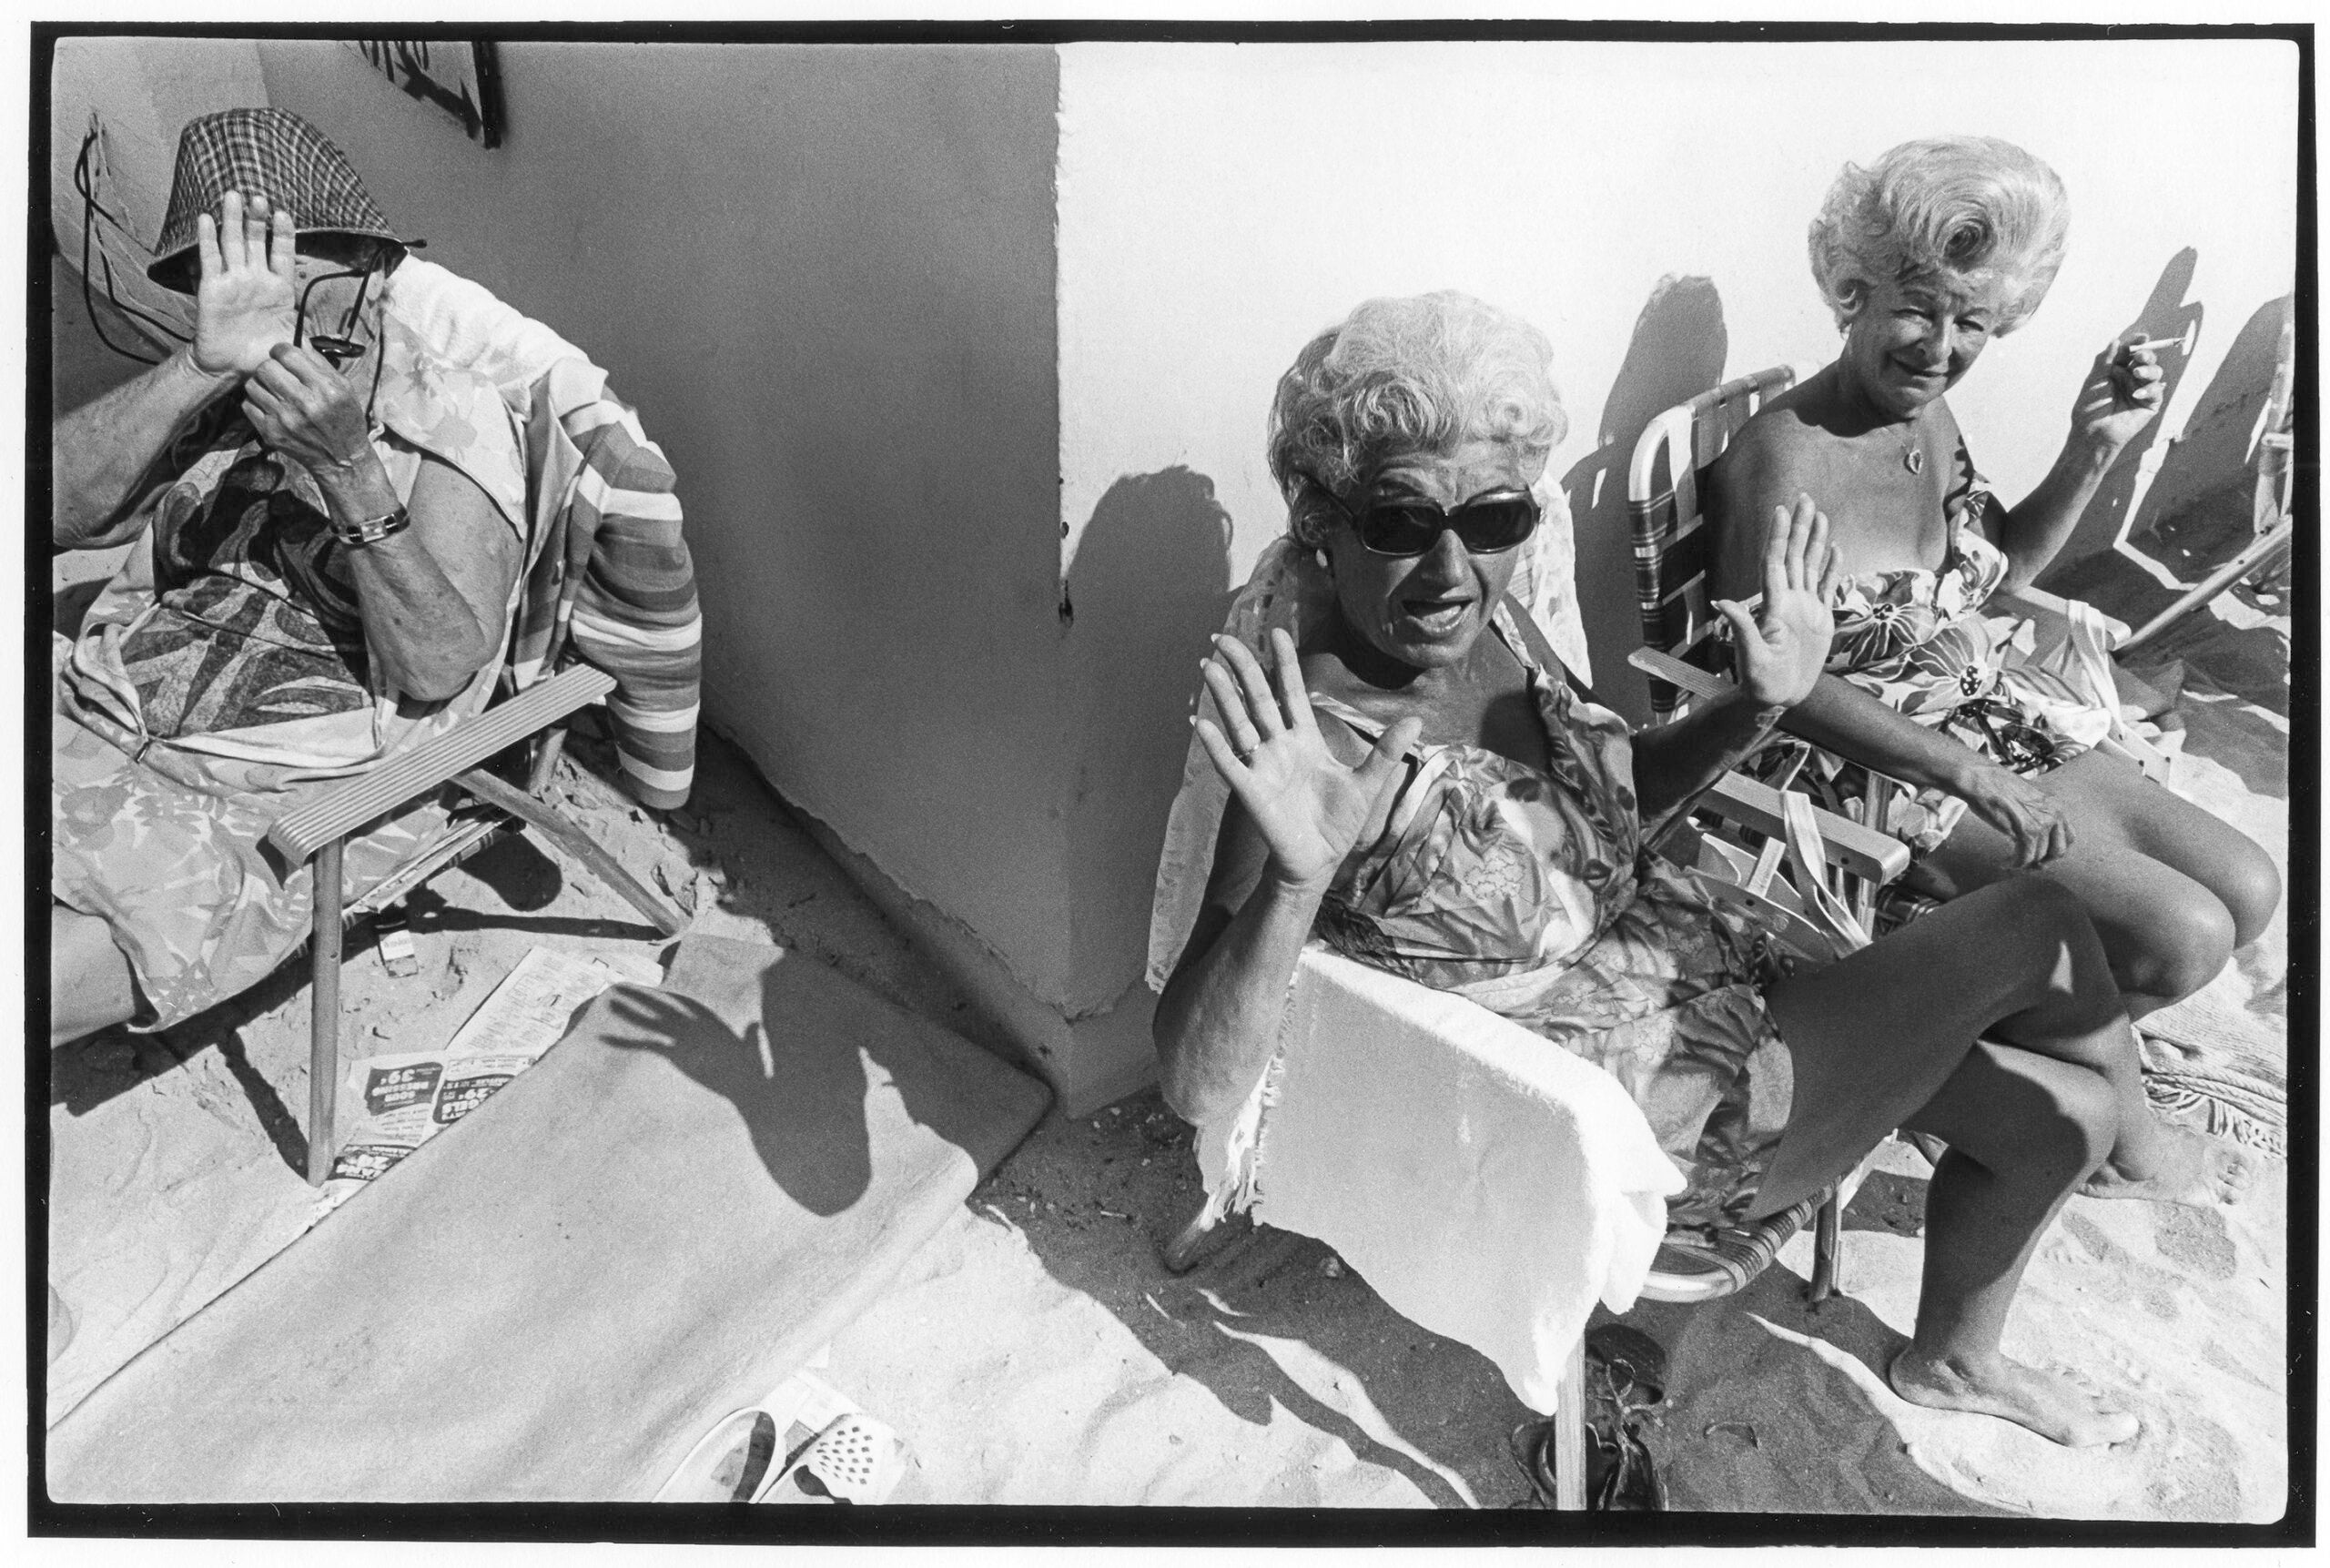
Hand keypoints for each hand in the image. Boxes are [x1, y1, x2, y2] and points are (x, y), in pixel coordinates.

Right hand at [191, 191, 297, 377]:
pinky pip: (209, 260)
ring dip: (233, 219)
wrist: (232, 369)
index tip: (284, 214)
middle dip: (257, 219)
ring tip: (234, 195)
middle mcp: (255, 280)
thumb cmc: (263, 355)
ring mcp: (233, 282)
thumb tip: (341, 341)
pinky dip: (206, 240)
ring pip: (232, 243)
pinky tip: (205, 219)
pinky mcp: (211, 289)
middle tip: (258, 197)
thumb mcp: (295, 345)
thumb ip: (313, 336)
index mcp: (279, 290)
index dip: (283, 234)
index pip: (282, 254)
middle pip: (256, 242)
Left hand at [242, 342, 378, 476]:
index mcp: (325, 389)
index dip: (282, 351)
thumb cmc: (345, 419)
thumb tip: (297, 341)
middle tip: (279, 374)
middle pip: (266, 368)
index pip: (287, 354)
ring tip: (274, 390)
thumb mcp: (344, 388)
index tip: (285, 356)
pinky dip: (257, 402)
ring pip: (253, 385)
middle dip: (271, 366)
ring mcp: (285, 420)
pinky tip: (271, 405)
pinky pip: (248, 405)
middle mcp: (305, 404)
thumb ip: (320, 363)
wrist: (341, 459)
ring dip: (262, 384)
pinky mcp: (271, 433)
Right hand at [1195, 628, 1421, 892]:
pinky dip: (1215, 745)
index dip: (1285, 663)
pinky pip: (1230, 764)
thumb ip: (1385, 750)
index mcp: (1306, 739)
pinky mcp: (1252, 792)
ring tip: (1207, 666)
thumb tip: (1417, 719)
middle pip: (1258, 698)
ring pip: (1239, 723)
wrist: (1320, 862)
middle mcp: (1279, 747)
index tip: (1277, 631)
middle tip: (1224, 637)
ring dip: (1223, 696)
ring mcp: (1263, 767)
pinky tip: (1201, 724)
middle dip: (1243, 668)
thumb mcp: (1368, 783)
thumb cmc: (1338, 823)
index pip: (1291, 692)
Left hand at [1718, 494, 1839, 709]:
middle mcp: (1789, 600)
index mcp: (1774, 604)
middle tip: (1804, 497)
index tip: (1780, 510)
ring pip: (1810, 565)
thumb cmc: (1760, 680)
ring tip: (1820, 514)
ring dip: (1815, 540)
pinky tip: (1834, 548)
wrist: (1777, 696)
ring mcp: (1804, 608)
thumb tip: (1720, 602)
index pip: (1775, 561)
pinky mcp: (1819, 619)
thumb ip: (1742, 627)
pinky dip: (1830, 567)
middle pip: (1794, 555)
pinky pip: (1826, 587)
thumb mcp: (1750, 655)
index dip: (1778, 536)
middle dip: (1799, 527)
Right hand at [1958, 761, 2074, 867]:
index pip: (2068, 837)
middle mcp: (2054, 814)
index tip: (2039, 855)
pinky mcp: (2026, 830)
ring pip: (2039, 856)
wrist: (1981, 779)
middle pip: (2059, 850)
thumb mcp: (2026, 798)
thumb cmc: (1997, 787)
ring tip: (2010, 862)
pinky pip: (2025, 857)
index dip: (2054, 850)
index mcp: (2056, 805)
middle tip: (2027, 863)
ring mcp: (2041, 822)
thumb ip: (2036, 814)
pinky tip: (2005, 862)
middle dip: (2043, 861)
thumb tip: (2034, 837)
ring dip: (2024, 863)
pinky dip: (2015, 863)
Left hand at [2069, 335, 2166, 455]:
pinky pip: (2157, 391)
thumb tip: (2116, 339)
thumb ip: (2105, 359)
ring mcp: (2142, 389)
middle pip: (2146, 359)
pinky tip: (2137, 392)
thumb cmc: (2090, 407)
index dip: (2137, 343)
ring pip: (2155, 372)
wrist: (2092, 432)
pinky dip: (2149, 389)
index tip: (2141, 337)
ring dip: (2149, 369)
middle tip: (2140, 355)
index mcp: (2117, 370)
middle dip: (2146, 354)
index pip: (2130, 352)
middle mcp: (2131, 377)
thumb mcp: (2094, 379)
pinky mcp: (2150, 403)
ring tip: (2137, 372)